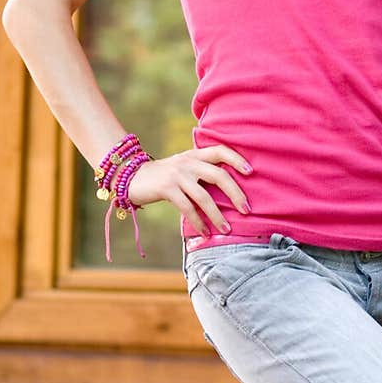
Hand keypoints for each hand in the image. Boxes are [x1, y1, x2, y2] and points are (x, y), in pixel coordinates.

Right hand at [124, 146, 252, 235]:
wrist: (130, 177)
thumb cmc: (163, 176)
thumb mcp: (182, 166)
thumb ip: (200, 170)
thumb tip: (227, 187)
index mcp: (194, 155)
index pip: (220, 150)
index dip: (236, 159)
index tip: (251, 172)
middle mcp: (187, 162)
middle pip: (219, 175)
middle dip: (236, 193)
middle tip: (247, 209)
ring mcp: (177, 175)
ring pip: (204, 196)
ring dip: (217, 215)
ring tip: (227, 229)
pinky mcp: (166, 189)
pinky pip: (187, 208)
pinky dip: (198, 222)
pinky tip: (205, 232)